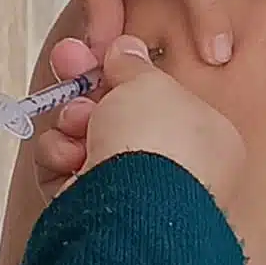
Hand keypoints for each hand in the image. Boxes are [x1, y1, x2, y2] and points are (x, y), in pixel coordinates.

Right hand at [27, 34, 242, 208]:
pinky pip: (67, 173)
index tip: (96, 50)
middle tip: (64, 61)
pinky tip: (66, 157)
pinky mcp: (94, 214)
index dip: (123, 70)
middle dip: (85, 90)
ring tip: (76, 125)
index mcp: (206, 139)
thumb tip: (127, 50)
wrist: (131, 210)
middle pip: (116, 116)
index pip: (157, 98)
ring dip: (72, 123)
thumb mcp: (150, 83)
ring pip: (86, 141)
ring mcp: (132, 195)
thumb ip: (134, 65)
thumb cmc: (157, 141)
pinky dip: (59, 159)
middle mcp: (172, 170)